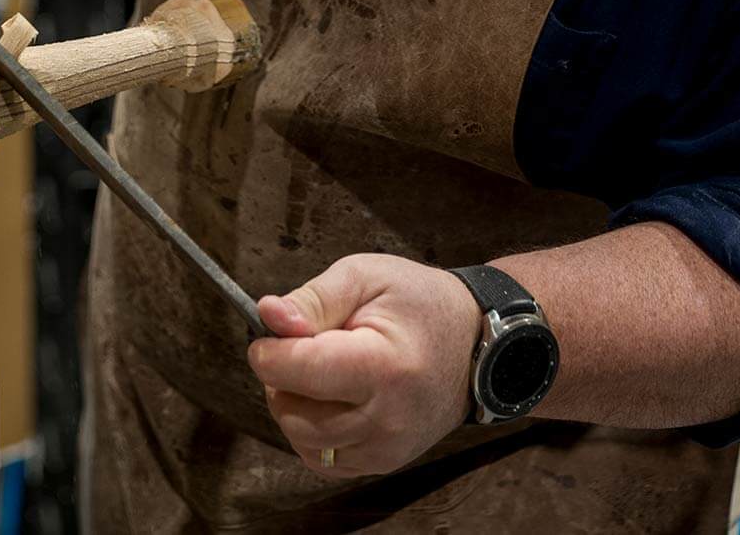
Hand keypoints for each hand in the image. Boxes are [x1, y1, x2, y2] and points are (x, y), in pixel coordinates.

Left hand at [248, 254, 479, 478]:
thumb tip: (268, 316)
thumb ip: (313, 299)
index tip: (266, 333)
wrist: (473, 342)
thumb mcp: (365, 277)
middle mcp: (387, 419)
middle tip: (294, 347)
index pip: (302, 372)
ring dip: (292, 407)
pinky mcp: (384, 462)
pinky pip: (323, 461)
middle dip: (278, 379)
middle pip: (295, 415)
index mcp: (384, 366)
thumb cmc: (419, 302)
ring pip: (304, 443)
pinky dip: (310, 433)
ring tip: (312, 370)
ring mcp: (387, 448)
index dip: (269, 352)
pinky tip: (323, 398)